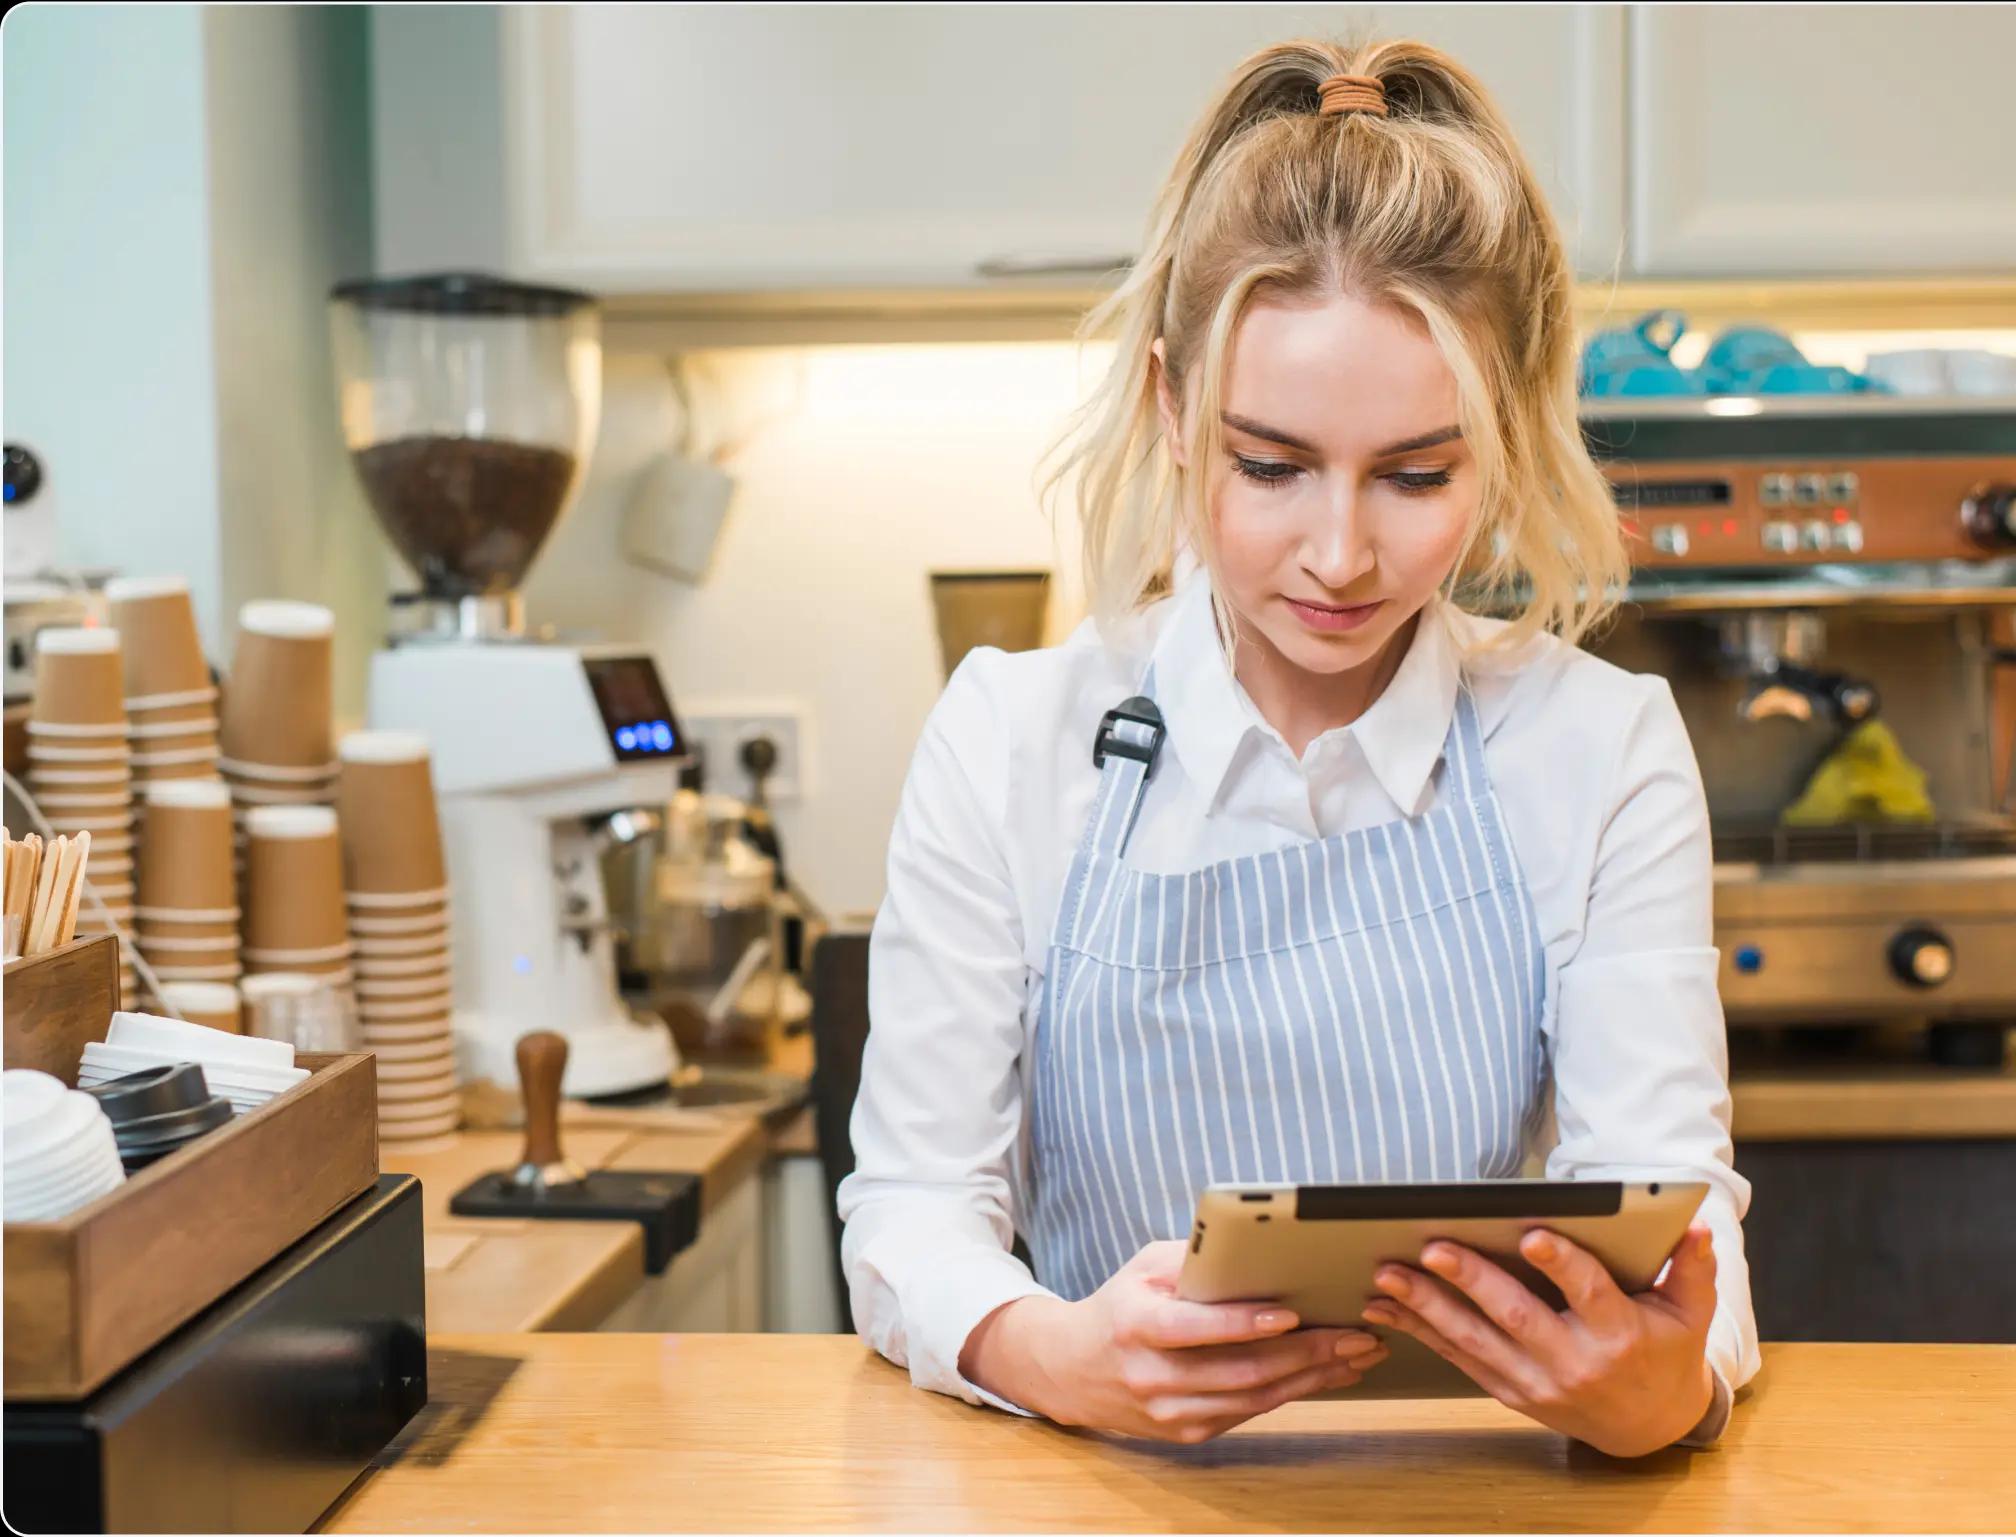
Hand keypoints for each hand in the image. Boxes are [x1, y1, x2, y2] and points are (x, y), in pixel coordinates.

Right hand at [961, 1240, 1386, 1442]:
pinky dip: (1294, 1392)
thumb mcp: (1144, 1268)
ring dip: (1312, 1376)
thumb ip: (1195, 1260)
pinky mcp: (1188, 1432)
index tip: (1289, 1312)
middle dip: (1306, 1352)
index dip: (1243, 1323)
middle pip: (1240, 1370)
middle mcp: (1152, 1377)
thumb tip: (1258, 1251)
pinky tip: (1326, 1373)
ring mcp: (1170, 1412)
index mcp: (1137, 1326)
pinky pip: (1251, 1413)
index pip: (1195, 1329)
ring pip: (1254, 1398)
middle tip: (1354, 1333)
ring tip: (1356, 1353)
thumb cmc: (1120, 1306)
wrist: (1073, 1370)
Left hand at [1361, 1224, 1718, 1457]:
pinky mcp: (1510, 1392)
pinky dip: (1420, 1332)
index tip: (1531, 1234)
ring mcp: (1536, 1382)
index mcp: (1619, 1335)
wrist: (1649, 1427)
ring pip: (1475, 1340)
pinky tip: (1385, 1307)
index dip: (1562, 1264)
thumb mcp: (1690, 1313)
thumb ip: (1692, 1269)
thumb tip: (1696, 1225)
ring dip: (1427, 1306)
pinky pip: (1459, 1359)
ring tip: (1387, 1274)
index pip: (1588, 1294)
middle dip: (1471, 1280)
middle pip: (1517, 1317)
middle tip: (1432, 1246)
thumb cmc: (1665, 1352)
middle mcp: (1574, 1362)